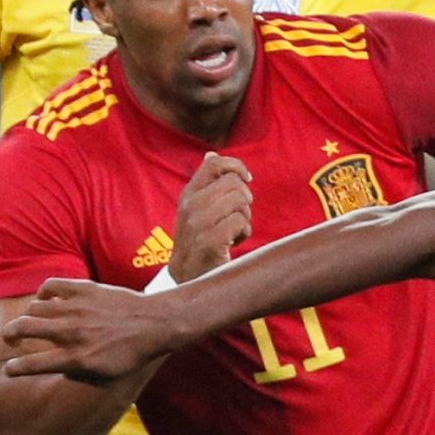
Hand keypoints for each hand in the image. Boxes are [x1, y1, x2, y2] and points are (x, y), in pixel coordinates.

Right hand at [1, 278, 175, 382]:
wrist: (155, 324)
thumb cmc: (131, 354)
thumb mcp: (103, 376)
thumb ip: (73, 373)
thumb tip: (51, 367)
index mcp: (75, 359)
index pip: (30, 365)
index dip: (13, 369)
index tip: (10, 369)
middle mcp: (71, 333)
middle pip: (21, 329)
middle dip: (9, 334)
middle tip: (10, 337)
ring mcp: (76, 309)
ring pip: (33, 308)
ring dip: (27, 316)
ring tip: (31, 320)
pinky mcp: (84, 290)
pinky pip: (50, 286)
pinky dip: (43, 293)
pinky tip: (47, 300)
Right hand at [168, 152, 252, 282]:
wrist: (187, 280)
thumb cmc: (199, 242)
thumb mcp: (196, 210)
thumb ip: (206, 184)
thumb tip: (211, 154)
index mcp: (188, 195)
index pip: (214, 164)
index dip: (236, 166)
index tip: (247, 179)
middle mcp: (190, 206)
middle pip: (234, 183)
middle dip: (244, 199)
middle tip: (238, 216)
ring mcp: (198, 224)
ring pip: (239, 200)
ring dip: (245, 217)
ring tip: (234, 231)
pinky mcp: (209, 241)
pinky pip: (240, 221)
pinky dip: (244, 232)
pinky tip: (233, 243)